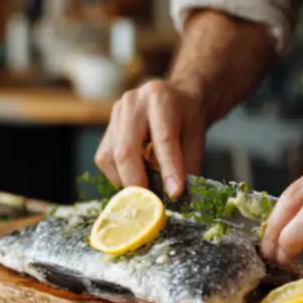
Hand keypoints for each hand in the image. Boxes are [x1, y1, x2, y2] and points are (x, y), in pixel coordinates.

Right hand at [95, 80, 208, 197]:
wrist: (175, 98)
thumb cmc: (187, 118)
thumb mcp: (197, 138)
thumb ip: (188, 165)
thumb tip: (175, 196)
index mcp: (160, 99)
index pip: (163, 139)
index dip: (168, 169)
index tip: (174, 194)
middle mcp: (132, 103)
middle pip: (126, 150)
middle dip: (137, 183)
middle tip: (150, 204)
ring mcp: (115, 114)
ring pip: (110, 158)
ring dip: (126, 181)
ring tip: (145, 190)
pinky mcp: (107, 127)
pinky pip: (105, 158)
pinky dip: (119, 174)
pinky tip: (135, 177)